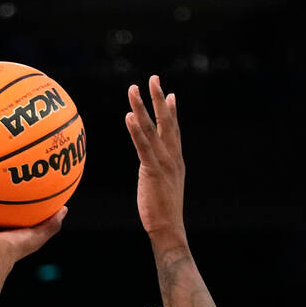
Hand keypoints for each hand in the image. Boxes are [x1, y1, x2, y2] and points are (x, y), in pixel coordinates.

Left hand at [126, 75, 185, 239]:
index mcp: (175, 160)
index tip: (169, 94)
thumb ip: (160, 171)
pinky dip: (136, 131)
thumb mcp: (164, 186)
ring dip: (142, 107)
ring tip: (133, 89)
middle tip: (153, 78)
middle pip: (166, 122)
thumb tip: (153, 167)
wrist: (169, 228)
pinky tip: (129, 116)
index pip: (174, 131)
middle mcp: (172, 157)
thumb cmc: (163, 211)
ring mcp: (164, 162)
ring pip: (152, 129)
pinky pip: (143, 146)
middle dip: (159, 99)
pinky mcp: (152, 171)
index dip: (171, 112)